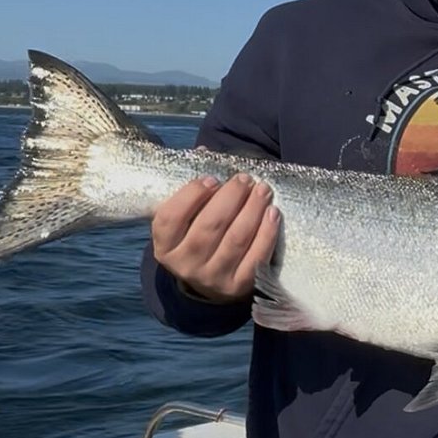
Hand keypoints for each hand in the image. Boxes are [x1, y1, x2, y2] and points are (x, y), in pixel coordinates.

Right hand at [151, 173, 279, 303]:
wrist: (211, 278)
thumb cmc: (198, 234)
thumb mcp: (187, 216)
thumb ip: (193, 187)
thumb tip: (205, 151)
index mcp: (165, 246)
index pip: (170, 219)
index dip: (190, 195)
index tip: (211, 178)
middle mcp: (185, 266)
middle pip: (208, 226)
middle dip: (231, 197)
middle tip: (245, 179)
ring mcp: (212, 279)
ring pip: (236, 239)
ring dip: (252, 209)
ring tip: (263, 190)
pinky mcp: (239, 286)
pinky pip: (257, 257)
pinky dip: (267, 232)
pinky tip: (273, 213)